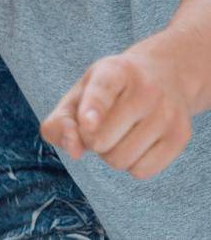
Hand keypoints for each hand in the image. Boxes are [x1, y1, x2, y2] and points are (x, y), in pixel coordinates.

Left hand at [40, 51, 192, 178]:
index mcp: (114, 71)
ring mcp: (167, 113)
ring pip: (120, 159)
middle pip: (101, 141)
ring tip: (119, 134)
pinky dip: (132, 166)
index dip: (93, 109)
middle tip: (101, 126)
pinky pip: (142, 171)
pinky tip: (137, 144)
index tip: (87, 123)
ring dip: (110, 155)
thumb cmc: (109, 91)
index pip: (102, 92)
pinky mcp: (181, 136)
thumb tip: (73, 150)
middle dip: (91, 141)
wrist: (164, 75)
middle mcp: (146, 90)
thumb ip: (60, 121)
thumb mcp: (79, 94)